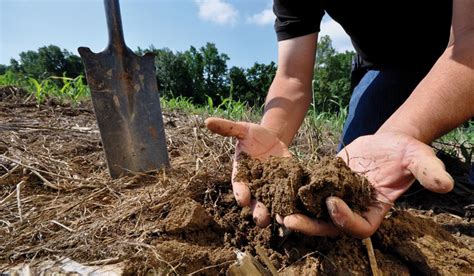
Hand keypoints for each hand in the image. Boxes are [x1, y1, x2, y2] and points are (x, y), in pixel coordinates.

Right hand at [205, 117, 290, 226]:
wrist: (272, 138)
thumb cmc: (253, 135)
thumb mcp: (243, 130)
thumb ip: (228, 128)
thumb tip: (207, 121)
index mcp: (242, 175)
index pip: (239, 187)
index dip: (240, 193)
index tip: (242, 199)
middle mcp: (255, 186)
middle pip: (256, 204)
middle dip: (259, 212)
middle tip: (261, 219)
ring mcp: (271, 188)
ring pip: (273, 206)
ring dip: (276, 214)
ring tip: (281, 220)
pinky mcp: (286, 187)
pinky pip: (289, 199)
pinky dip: (293, 205)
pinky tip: (299, 210)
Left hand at [281, 131, 453, 237]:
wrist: (387, 141)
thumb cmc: (405, 151)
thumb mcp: (418, 158)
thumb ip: (428, 170)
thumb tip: (444, 184)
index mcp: (375, 210)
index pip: (359, 228)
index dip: (345, 220)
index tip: (332, 202)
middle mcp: (354, 208)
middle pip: (330, 227)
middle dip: (311, 225)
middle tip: (289, 220)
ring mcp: (338, 197)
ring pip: (315, 213)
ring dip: (296, 213)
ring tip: (275, 210)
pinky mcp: (325, 183)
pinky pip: (308, 193)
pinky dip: (293, 193)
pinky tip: (276, 188)